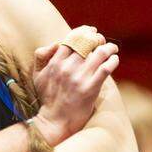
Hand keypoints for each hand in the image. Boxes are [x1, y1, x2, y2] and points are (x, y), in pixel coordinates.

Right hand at [31, 26, 118, 143]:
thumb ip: (41, 56)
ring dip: (109, 47)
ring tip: (112, 48)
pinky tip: (114, 60)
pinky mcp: (91, 88)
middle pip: (87, 43)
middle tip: (102, 40)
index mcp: (55, 63)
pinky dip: (113, 60)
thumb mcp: (37, 75)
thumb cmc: (47, 98)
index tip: (91, 31)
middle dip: (97, 38)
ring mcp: (79, 78)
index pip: (71, 39)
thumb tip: (56, 43)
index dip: (84, 31)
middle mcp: (67, 68)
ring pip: (100, 53)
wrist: (55, 121)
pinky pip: (106, 68)